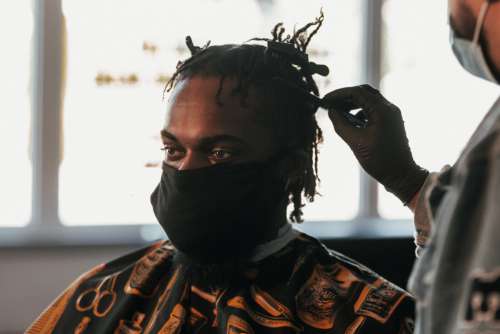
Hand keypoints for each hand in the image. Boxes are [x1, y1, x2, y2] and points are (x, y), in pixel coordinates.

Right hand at [322, 84, 427, 203]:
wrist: (401, 175)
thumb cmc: (380, 161)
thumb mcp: (356, 142)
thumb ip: (341, 125)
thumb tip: (331, 112)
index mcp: (382, 110)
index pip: (357, 92)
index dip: (339, 94)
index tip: (325, 100)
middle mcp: (389, 108)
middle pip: (364, 93)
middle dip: (345, 97)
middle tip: (330, 104)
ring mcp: (391, 115)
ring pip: (369, 101)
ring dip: (352, 104)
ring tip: (338, 112)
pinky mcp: (390, 123)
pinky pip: (373, 111)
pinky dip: (360, 113)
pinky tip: (351, 122)